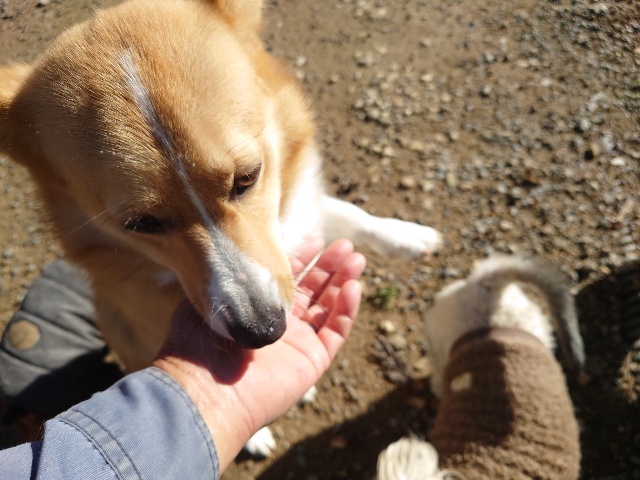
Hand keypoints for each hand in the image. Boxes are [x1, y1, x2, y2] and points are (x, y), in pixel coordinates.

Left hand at [154, 239, 365, 469]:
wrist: (204, 387)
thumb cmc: (198, 342)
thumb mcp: (210, 297)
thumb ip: (230, 276)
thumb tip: (241, 250)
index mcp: (257, 308)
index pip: (287, 279)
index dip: (304, 259)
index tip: (317, 239)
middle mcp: (280, 324)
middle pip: (314, 290)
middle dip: (330, 266)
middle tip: (346, 246)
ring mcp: (298, 343)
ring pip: (330, 307)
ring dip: (344, 282)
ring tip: (357, 259)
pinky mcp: (312, 361)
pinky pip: (336, 331)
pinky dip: (347, 309)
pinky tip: (353, 287)